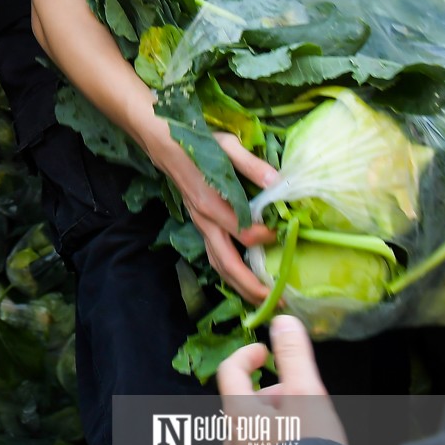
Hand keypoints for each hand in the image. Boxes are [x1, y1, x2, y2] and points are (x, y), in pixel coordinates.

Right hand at [146, 122, 279, 302]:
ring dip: (241, 286)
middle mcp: (204, 221)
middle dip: (252, 285)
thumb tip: (278, 182)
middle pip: (227, 263)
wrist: (163, 144)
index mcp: (210, 203)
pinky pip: (216, 257)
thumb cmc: (196, 142)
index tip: (281, 233)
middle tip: (278, 301)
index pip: (240, 232)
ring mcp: (201, 226)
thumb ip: (251, 164)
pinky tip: (247, 282)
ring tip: (265, 301)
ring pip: (219, 265)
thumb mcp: (226, 145)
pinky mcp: (201, 226)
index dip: (263, 237)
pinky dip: (231, 275)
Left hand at [216, 314, 349, 444]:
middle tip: (301, 393)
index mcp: (237, 411)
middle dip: (273, 390)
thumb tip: (282, 319)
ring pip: (254, 425)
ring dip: (277, 415)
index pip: (230, 370)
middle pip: (245, 399)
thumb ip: (294, 355)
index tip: (267, 351)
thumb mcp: (306, 394)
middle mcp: (231, 435)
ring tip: (307, 422)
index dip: (248, 354)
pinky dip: (278, 437)